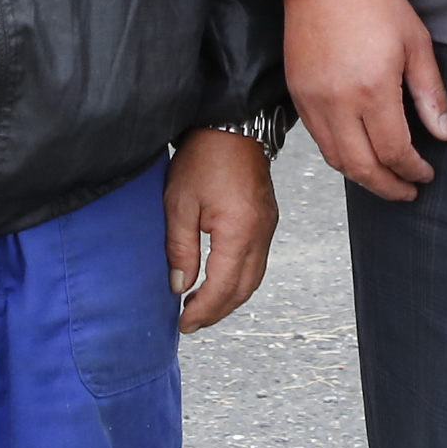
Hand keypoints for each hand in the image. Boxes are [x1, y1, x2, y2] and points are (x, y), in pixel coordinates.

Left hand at [165, 131, 280, 332]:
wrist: (232, 124)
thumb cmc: (205, 157)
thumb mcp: (179, 203)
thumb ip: (180, 249)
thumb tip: (179, 286)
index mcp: (239, 231)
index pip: (222, 287)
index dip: (202, 311)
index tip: (183, 323)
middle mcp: (260, 233)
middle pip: (243, 290)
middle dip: (217, 312)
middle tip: (191, 322)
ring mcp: (268, 227)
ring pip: (254, 278)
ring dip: (229, 298)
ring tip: (201, 306)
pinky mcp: (267, 219)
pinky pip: (257, 262)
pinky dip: (239, 279)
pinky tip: (219, 280)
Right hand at [284, 0, 446, 201]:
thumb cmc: (373, 2)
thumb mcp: (416, 43)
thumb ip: (430, 93)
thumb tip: (444, 134)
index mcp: (373, 90)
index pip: (394, 152)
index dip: (413, 170)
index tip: (427, 173)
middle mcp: (339, 103)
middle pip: (362, 168)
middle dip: (389, 187)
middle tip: (408, 192)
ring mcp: (313, 102)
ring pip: (336, 161)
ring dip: (363, 177)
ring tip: (385, 179)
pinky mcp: (298, 96)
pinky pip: (318, 140)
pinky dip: (340, 157)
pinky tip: (358, 153)